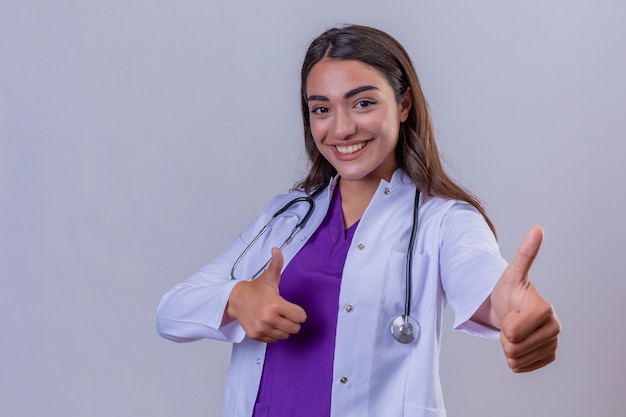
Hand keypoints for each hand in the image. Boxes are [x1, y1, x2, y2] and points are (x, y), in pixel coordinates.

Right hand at [224, 248, 306, 342]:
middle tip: (284, 313)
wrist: (235, 300)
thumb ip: (276, 264)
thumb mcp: (268, 277)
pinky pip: (274, 340)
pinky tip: (268, 323)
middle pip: (295, 328)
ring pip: (285, 335)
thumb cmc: (255, 289)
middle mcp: (269, 318)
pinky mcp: (257, 335)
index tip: (293, 308)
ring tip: (276, 318)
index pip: (301, 317)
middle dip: (292, 321)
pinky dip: (273, 333)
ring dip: (283, 328)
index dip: (299, 312)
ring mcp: (262, 328)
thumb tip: (277, 249)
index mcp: (276, 304)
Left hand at [490, 226, 560, 372]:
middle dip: (504, 336)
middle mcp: (554, 327)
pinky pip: (521, 367)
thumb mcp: (512, 273)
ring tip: (513, 329)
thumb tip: (537, 229)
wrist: (509, 307)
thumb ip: (526, 253)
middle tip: (510, 320)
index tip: (510, 311)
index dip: (503, 324)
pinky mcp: (548, 355)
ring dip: (508, 347)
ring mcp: (553, 343)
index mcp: (544, 308)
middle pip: (513, 348)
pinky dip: (514, 358)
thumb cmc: (509, 290)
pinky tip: (518, 341)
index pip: (512, 332)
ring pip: (516, 359)